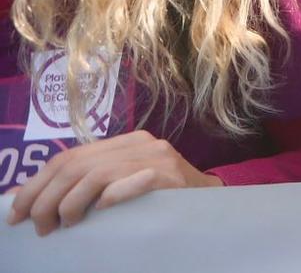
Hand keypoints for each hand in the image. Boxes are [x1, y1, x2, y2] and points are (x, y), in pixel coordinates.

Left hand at [6, 130, 218, 234]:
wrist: (213, 208)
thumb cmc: (161, 203)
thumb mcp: (121, 187)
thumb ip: (88, 185)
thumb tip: (27, 198)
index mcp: (125, 143)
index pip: (69, 156)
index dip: (36, 184)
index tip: (16, 213)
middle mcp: (141, 143)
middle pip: (76, 165)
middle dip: (45, 198)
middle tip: (37, 227)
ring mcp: (158, 158)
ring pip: (96, 175)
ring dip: (69, 204)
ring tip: (62, 225)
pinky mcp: (171, 177)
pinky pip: (132, 183)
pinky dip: (110, 197)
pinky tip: (99, 212)